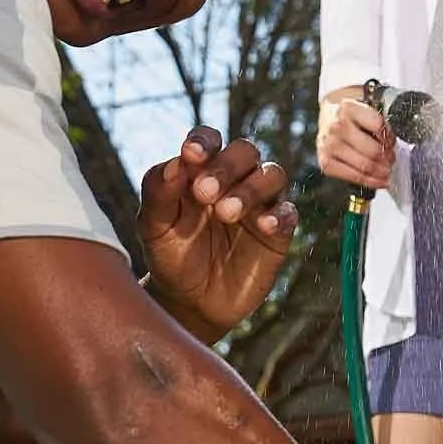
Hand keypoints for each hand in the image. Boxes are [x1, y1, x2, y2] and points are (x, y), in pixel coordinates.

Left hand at [137, 126, 297, 339]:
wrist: (189, 303)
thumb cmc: (170, 257)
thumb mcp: (154, 227)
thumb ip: (159, 192)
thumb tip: (175, 162)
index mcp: (202, 171)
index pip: (210, 140)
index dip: (204, 141)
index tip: (191, 154)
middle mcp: (234, 181)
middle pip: (246, 151)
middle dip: (227, 166)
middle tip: (205, 193)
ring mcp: (259, 205)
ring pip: (272, 175)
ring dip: (252, 188)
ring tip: (227, 213)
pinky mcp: (277, 233)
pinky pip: (289, 213)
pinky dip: (279, 214)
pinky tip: (263, 226)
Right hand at [316, 85, 394, 190]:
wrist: (328, 118)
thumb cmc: (351, 117)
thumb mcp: (364, 111)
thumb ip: (379, 125)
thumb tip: (392, 148)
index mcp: (348, 108)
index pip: (378, 126)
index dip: (390, 138)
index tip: (392, 143)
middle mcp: (336, 126)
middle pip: (373, 150)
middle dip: (388, 158)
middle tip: (392, 160)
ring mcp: (329, 146)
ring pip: (365, 166)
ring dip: (382, 171)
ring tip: (387, 170)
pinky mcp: (326, 162)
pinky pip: (355, 177)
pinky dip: (371, 182)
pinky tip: (380, 181)